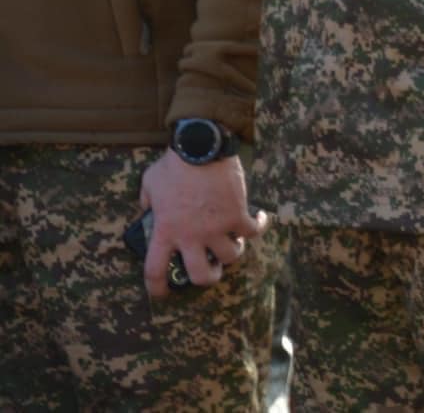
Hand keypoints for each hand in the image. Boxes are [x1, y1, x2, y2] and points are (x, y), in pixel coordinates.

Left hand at [138, 150, 266, 299]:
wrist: (202, 147)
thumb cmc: (173, 165)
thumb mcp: (149, 184)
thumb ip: (147, 202)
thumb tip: (148, 209)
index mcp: (166, 231)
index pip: (155, 270)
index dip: (157, 288)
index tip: (162, 293)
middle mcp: (191, 236)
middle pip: (201, 275)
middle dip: (207, 278)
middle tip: (210, 269)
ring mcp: (217, 227)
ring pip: (230, 257)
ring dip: (232, 253)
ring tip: (234, 243)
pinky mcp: (238, 214)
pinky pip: (253, 231)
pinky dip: (259, 226)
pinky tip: (260, 219)